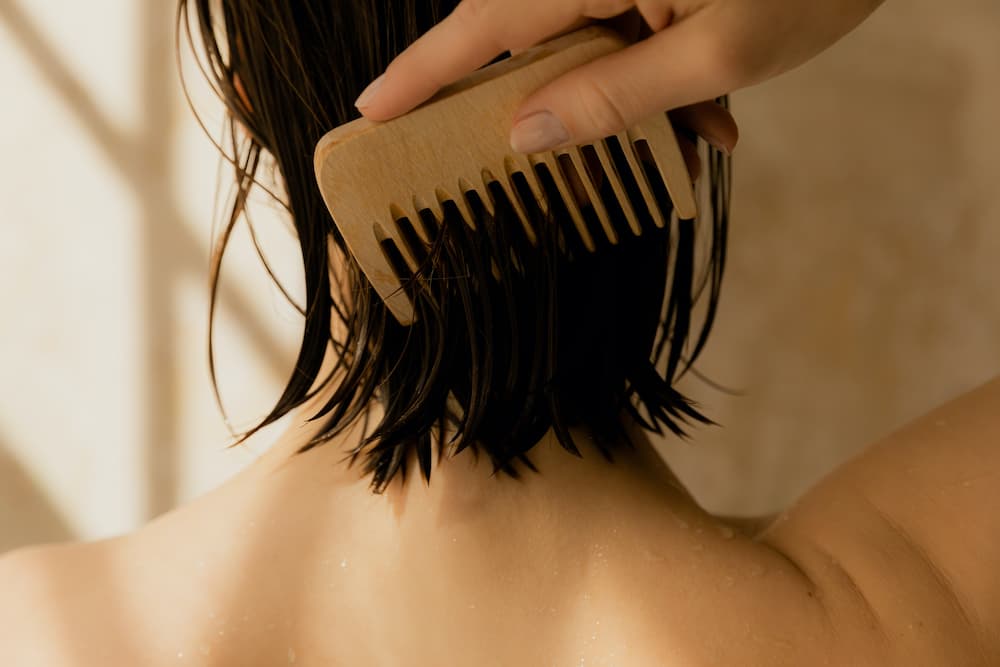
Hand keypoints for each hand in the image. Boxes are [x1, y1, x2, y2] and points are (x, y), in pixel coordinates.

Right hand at [354, 0, 883, 154]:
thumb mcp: (717, 53)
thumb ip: (615, 96)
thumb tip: (527, 136)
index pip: (483, 23)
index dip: (422, 74)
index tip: (371, 112)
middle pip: (529, 44)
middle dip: (543, 113)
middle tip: (527, 172)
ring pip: (588, 53)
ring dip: (623, 111)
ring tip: (686, 143)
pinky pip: (632, 43)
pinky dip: (661, 89)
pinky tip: (710, 123)